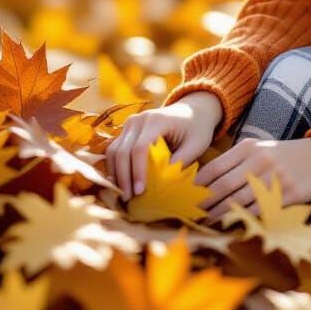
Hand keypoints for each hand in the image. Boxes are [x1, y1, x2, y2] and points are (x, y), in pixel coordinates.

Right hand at [105, 91, 222, 198]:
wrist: (193, 110)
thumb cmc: (197, 129)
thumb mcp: (196, 146)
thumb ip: (179, 163)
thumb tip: (160, 185)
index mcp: (157, 120)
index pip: (140, 148)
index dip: (138, 171)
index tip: (140, 192)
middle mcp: (139, 119)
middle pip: (122, 151)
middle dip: (124, 177)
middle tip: (129, 199)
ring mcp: (130, 123)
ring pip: (113, 151)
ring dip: (116, 174)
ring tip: (125, 195)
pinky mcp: (127, 130)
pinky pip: (114, 150)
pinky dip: (115, 168)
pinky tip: (122, 184)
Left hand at [194, 136, 310, 223]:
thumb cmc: (284, 155)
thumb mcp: (260, 148)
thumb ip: (236, 161)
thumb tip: (206, 181)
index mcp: (249, 147)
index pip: (215, 167)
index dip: (198, 185)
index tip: (186, 197)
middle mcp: (259, 160)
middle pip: (223, 186)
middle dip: (205, 203)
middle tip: (191, 215)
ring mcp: (274, 177)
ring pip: (238, 201)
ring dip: (219, 215)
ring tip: (206, 223)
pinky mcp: (287, 194)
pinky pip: (259, 211)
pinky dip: (243, 220)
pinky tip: (232, 225)